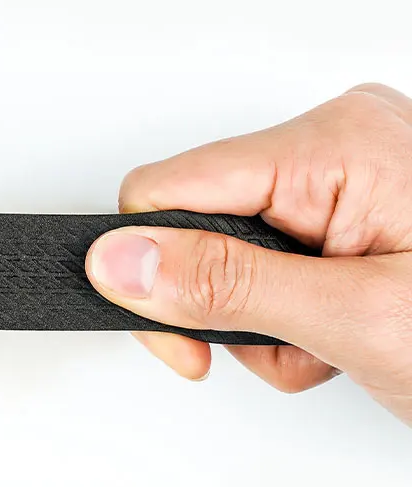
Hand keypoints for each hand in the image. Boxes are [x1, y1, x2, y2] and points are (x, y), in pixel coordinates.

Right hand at [84, 84, 411, 424]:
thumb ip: (231, 286)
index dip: (155, 269)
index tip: (179, 339)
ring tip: (340, 344)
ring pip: (241, 241)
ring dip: (272, 314)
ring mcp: (355, 168)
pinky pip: (282, 245)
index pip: (172, 188)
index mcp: (336, 143)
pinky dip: (300, 305)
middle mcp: (342, 138)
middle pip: (207, 216)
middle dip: (236, 301)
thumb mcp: (361, 322)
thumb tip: (124, 257)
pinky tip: (350, 329)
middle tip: (291, 347)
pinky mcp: (362, 200)